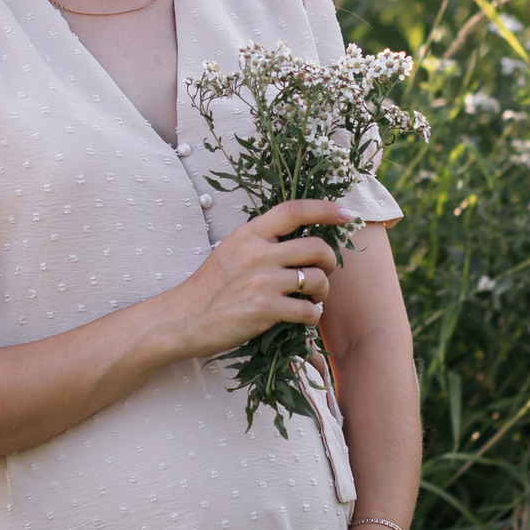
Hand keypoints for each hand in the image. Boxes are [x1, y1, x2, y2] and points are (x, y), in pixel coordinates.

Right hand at [167, 199, 351, 361]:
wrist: (183, 319)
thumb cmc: (209, 289)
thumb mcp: (230, 252)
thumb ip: (260, 243)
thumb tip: (298, 243)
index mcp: (248, 234)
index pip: (294, 210)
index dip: (325, 210)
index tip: (346, 214)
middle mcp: (257, 252)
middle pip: (316, 247)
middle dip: (330, 262)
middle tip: (323, 273)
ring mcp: (262, 280)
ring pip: (317, 279)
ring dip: (322, 293)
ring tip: (311, 300)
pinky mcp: (265, 308)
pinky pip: (308, 310)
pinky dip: (312, 316)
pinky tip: (302, 317)